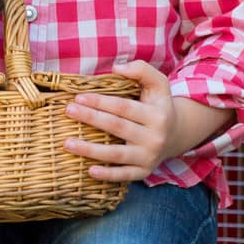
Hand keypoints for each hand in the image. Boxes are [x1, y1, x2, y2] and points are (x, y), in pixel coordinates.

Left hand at [61, 60, 180, 182]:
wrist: (176, 134)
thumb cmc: (159, 105)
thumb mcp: (158, 83)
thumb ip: (141, 70)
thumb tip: (116, 67)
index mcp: (157, 115)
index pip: (124, 107)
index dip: (100, 102)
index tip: (78, 97)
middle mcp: (154, 137)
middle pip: (117, 127)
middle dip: (91, 118)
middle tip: (68, 111)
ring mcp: (149, 157)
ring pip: (116, 155)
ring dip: (90, 150)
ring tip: (67, 143)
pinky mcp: (144, 172)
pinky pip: (124, 176)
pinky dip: (107, 175)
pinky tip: (89, 171)